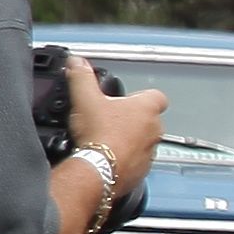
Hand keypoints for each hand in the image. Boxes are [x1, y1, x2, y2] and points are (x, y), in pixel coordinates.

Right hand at [62, 54, 169, 196]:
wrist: (98, 170)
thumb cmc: (98, 135)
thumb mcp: (85, 98)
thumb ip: (82, 77)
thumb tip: (77, 62)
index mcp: (146, 109)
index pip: (156, 96)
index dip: (142, 96)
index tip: (129, 98)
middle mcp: (154, 130)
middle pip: (149, 119)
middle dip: (133, 119)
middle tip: (111, 120)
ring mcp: (151, 152)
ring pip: (144, 141)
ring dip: (130, 140)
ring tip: (107, 139)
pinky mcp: (143, 171)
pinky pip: (137, 162)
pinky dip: (126, 159)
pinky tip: (107, 157)